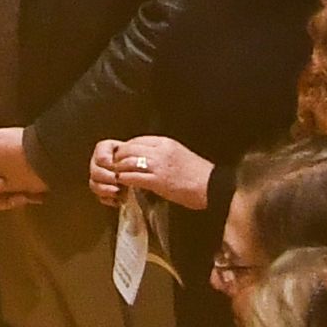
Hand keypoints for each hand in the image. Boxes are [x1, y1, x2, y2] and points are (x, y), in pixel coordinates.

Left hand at [88, 135, 211, 209]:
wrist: (211, 186)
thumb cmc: (198, 173)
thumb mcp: (179, 154)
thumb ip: (162, 153)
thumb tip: (146, 157)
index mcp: (166, 143)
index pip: (137, 140)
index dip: (126, 148)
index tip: (122, 155)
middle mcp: (160, 151)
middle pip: (129, 149)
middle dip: (119, 157)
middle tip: (115, 166)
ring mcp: (159, 166)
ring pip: (128, 162)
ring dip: (119, 169)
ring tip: (117, 175)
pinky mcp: (158, 181)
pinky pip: (134, 177)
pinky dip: (125, 179)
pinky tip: (123, 183)